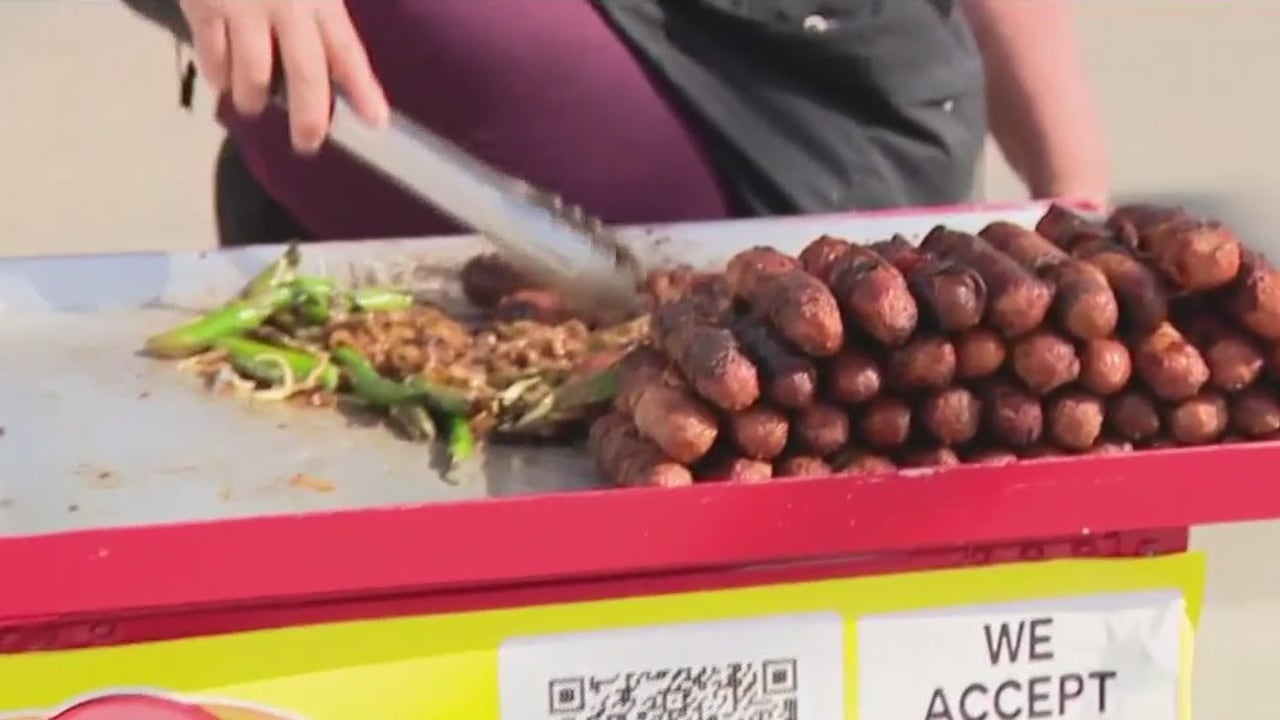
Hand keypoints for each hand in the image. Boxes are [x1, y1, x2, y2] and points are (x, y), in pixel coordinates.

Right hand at [180, 0, 389, 153]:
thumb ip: (321, 5)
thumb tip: (333, 49)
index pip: (346, 50)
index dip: (362, 89)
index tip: (377, 122)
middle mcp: (287, 3)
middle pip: (307, 74)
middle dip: (309, 118)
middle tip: (307, 144)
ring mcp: (244, 5)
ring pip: (255, 75)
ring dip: (254, 99)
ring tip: (253, 106)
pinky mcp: (204, 3)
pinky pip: (212, 53)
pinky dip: (217, 73)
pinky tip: (221, 81)